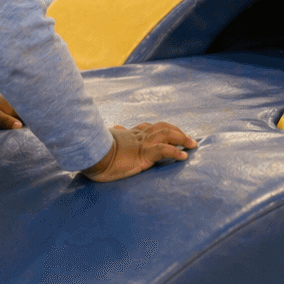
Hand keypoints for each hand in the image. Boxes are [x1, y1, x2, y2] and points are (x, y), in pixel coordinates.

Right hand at [82, 121, 196, 182]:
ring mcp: (141, 144)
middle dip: (177, 131)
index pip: (148, 127)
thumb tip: (115, 127)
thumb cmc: (94, 152)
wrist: (91, 155)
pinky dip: (176, 152)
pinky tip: (184, 156)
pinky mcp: (143, 154)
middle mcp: (137, 136)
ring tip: (192, 145)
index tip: (172, 133)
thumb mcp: (104, 142)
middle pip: (162, 127)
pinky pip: (163, 150)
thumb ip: (113, 134)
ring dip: (181, 138)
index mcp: (128, 135)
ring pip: (166, 134)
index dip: (162, 129)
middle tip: (189, 140)